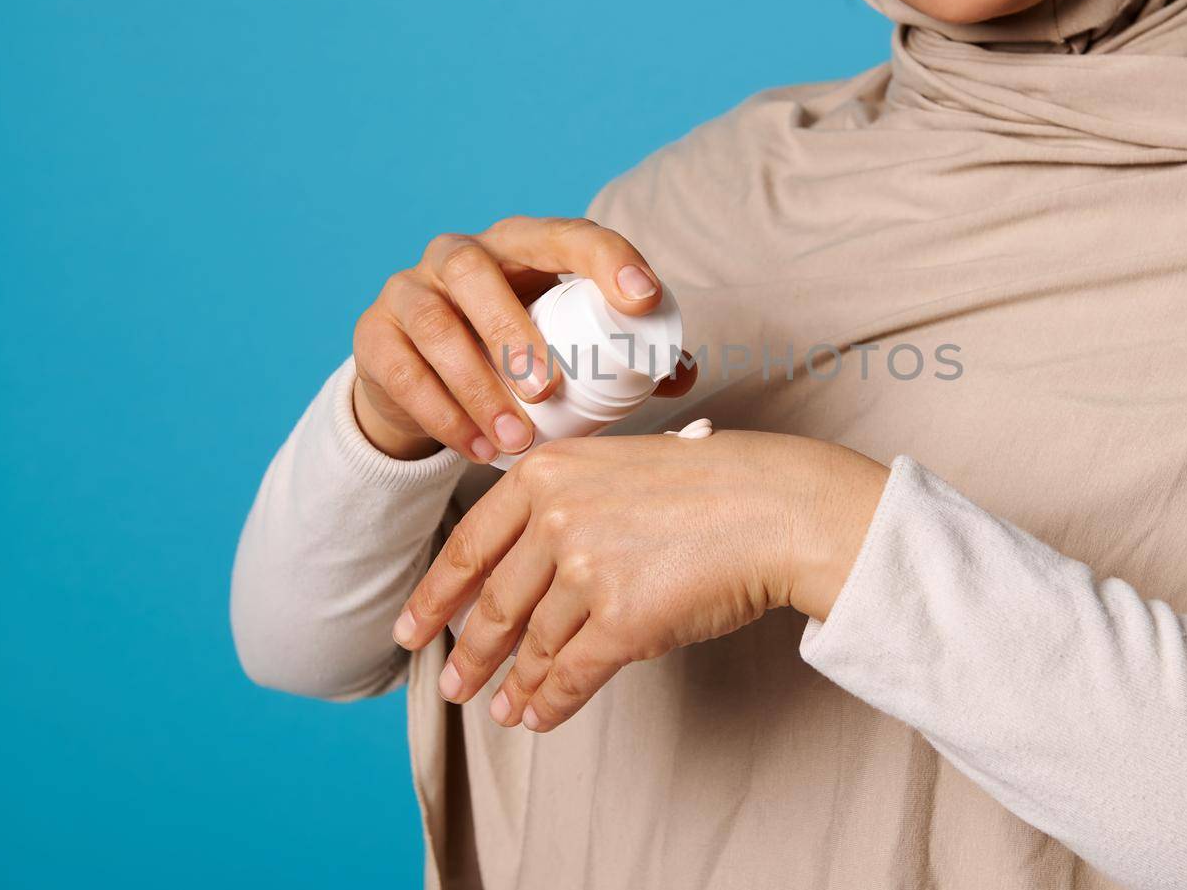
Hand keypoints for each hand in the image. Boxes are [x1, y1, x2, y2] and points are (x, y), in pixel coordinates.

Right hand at [351, 217, 695, 462]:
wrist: (424, 377)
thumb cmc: (515, 350)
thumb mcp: (565, 342)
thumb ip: (622, 354)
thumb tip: (682, 373)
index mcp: (521, 246)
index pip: (566, 235)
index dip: (606, 259)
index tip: (643, 299)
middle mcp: (459, 255)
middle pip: (478, 272)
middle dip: (515, 330)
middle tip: (550, 389)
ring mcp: (410, 291)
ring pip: (436, 326)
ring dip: (477, 386)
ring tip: (517, 439)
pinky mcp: (375, 336)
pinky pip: (402, 371)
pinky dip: (442, 415)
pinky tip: (478, 448)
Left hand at [390, 431, 888, 730]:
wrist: (774, 506)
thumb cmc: (710, 485)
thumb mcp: (617, 469)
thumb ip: (562, 505)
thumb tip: (520, 569)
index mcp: (547, 474)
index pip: (470, 545)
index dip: (433, 595)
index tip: (411, 628)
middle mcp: (556, 518)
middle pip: (493, 602)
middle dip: (468, 652)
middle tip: (452, 681)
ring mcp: (586, 569)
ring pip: (533, 645)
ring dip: (513, 685)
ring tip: (502, 708)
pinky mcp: (622, 619)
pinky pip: (572, 675)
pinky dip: (552, 702)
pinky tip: (540, 716)